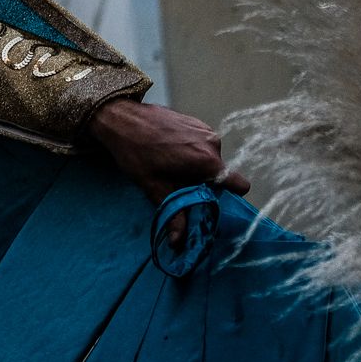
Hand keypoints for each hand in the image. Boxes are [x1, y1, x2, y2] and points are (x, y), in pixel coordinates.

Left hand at [82, 97, 248, 248]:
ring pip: (209, 157)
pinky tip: (167, 148)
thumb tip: (179, 243)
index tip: (210, 198)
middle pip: (219, 172)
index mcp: (208, 161)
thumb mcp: (155, 188)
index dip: (229, 196)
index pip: (239, 184)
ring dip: (195, 164)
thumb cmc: (137, 153)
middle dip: (203, 181)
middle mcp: (212, 143)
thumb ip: (175, 215)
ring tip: (168, 163)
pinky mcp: (195, 121)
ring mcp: (205, 129)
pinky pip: (201, 142)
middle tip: (177, 181)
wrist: (121, 118)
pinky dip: (189, 149)